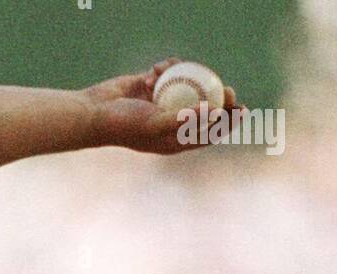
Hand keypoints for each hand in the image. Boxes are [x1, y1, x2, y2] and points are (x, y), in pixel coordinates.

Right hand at [83, 58, 243, 155]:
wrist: (94, 113)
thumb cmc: (125, 124)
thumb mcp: (156, 123)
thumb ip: (184, 119)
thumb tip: (214, 112)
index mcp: (173, 140)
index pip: (207, 134)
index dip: (227, 124)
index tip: (242, 110)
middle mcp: (170, 123)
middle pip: (203, 110)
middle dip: (219, 100)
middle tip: (229, 89)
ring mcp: (161, 105)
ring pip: (187, 88)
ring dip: (187, 78)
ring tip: (184, 70)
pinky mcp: (151, 88)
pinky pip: (168, 74)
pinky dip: (165, 68)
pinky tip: (157, 69)